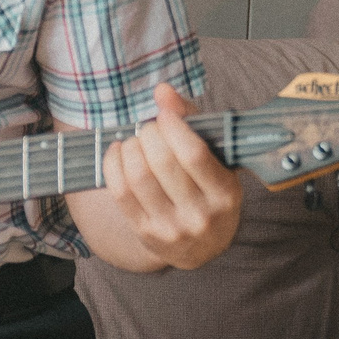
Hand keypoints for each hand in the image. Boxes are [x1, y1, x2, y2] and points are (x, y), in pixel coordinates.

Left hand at [99, 84, 244, 270]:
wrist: (201, 248)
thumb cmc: (209, 191)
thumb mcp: (217, 160)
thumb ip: (192, 121)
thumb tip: (162, 90)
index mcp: (225, 193)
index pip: (194, 154)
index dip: (173, 127)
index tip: (164, 114)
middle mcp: (200, 215)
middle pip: (162, 163)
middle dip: (149, 134)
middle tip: (149, 128)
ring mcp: (171, 228)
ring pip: (139, 177)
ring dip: (130, 148)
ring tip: (135, 140)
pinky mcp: (145, 234)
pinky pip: (120, 192)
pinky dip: (113, 164)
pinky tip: (119, 152)